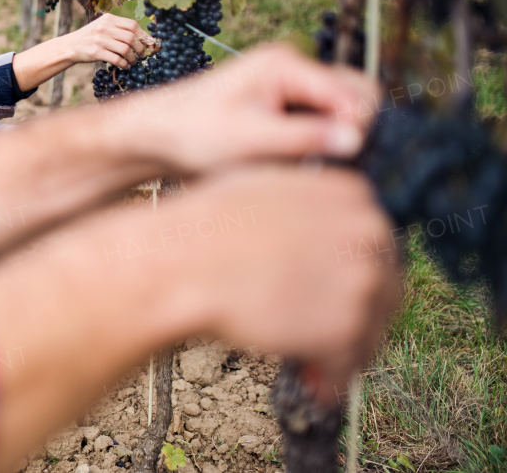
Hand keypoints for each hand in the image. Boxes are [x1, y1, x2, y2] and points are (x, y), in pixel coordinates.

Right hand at [64, 13, 154, 68]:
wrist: (71, 45)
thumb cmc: (91, 37)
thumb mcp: (103, 27)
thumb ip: (119, 29)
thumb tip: (144, 38)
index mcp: (108, 18)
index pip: (132, 25)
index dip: (144, 35)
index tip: (149, 43)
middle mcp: (105, 27)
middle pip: (131, 38)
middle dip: (140, 48)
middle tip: (142, 55)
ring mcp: (100, 40)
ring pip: (125, 49)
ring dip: (133, 58)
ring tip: (133, 61)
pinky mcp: (96, 52)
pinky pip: (116, 59)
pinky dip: (124, 64)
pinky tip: (125, 66)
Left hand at [113, 43, 379, 174]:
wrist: (154, 134)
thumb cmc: (193, 133)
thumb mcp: (250, 140)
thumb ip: (304, 138)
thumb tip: (357, 139)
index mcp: (286, 65)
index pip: (354, 92)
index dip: (359, 129)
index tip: (349, 161)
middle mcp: (292, 67)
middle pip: (356, 95)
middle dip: (354, 129)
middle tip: (333, 164)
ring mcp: (287, 84)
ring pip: (341, 109)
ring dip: (337, 136)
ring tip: (313, 164)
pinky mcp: (281, 103)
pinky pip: (320, 119)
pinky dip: (320, 140)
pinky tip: (301, 162)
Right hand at [172, 164, 398, 401]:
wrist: (185, 261)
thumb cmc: (208, 225)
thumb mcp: (266, 183)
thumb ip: (308, 197)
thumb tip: (318, 221)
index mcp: (351, 193)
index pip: (375, 241)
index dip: (352, 272)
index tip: (336, 291)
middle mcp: (369, 233)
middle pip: (383, 285)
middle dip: (356, 313)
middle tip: (326, 332)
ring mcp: (362, 281)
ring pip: (372, 327)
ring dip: (346, 348)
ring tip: (315, 362)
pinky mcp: (346, 328)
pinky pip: (350, 362)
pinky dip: (333, 378)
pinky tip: (313, 383)